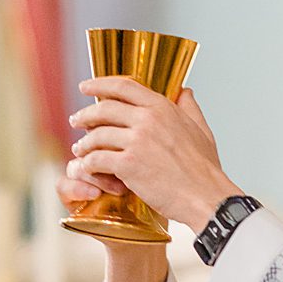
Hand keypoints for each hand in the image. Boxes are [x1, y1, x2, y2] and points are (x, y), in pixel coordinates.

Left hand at [67, 80, 238, 229]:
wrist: (206, 197)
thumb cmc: (205, 169)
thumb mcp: (202, 130)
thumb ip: (189, 108)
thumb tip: (184, 91)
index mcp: (163, 108)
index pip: (124, 86)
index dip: (100, 84)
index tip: (86, 86)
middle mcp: (148, 120)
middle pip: (104, 108)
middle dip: (85, 114)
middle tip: (76, 120)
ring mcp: (137, 141)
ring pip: (96, 135)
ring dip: (84, 143)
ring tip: (80, 149)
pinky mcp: (129, 165)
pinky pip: (96, 159)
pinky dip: (88, 164)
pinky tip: (87, 168)